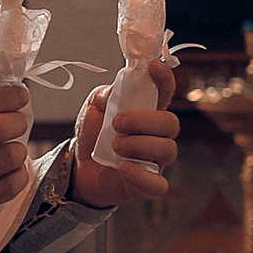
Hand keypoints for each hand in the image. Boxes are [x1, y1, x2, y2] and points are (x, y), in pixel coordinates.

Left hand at [72, 60, 180, 208]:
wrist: (80, 168)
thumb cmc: (93, 135)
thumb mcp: (94, 108)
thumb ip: (107, 94)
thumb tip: (118, 87)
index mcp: (148, 112)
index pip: (166, 92)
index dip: (165, 78)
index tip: (154, 67)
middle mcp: (158, 136)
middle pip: (171, 124)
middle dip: (144, 120)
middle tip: (117, 123)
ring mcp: (156, 161)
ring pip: (167, 150)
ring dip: (139, 145)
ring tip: (114, 146)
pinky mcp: (148, 185)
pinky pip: (158, 184)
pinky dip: (140, 176)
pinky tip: (122, 168)